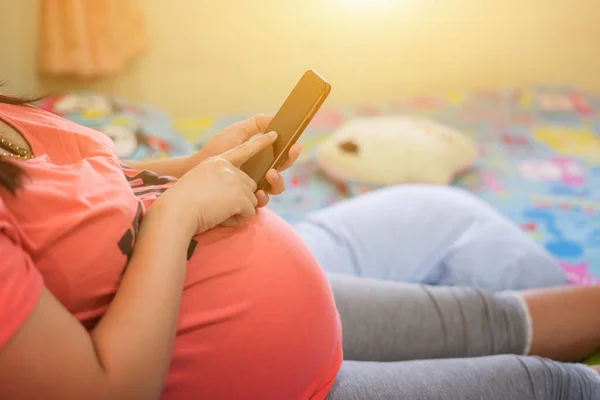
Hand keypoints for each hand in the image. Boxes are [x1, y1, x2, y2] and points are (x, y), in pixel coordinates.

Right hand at [157, 132, 277, 235]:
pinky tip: (221, 217)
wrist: (175, 212)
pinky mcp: (240, 195)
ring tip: (216, 211)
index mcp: (217, 161)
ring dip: (238, 211)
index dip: (260, 143)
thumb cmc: (182, 203)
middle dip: (240, 200)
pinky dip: (238, 220)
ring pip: (252, 200)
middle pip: (250, 185)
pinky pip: (250, 212)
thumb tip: (243, 192)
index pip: (243, 150)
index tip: (274, 134)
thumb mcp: (200, 182)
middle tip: (218, 206)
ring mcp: (235, 180)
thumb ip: (220, 180)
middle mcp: (228, 167)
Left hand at [195, 115, 301, 206]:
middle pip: (283, 170)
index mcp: (263, 155)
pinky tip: (259, 192)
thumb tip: (276, 118)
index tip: (295, 144)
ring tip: (271, 174)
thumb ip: (257, 124)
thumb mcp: (238, 131)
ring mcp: (255, 185)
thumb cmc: (218, 147)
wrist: (198, 165)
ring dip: (278, 181)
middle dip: (289, 162)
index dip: (291, 151)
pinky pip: (261, 201)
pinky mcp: (246, 199)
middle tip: (288, 155)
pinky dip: (263, 197)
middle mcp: (262, 171)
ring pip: (277, 188)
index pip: (283, 154)